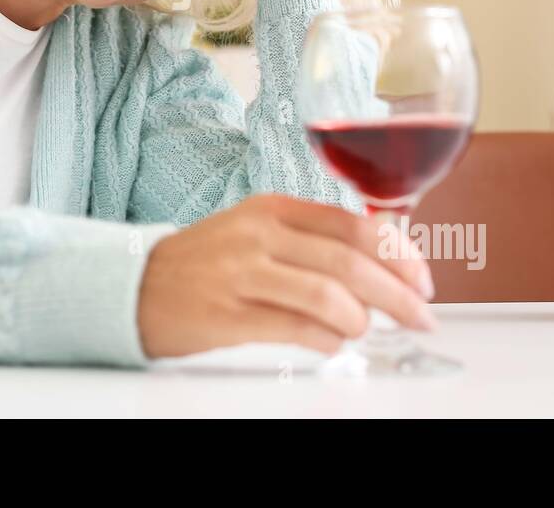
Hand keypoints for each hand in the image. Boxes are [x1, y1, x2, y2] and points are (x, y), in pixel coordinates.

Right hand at [136, 193, 435, 358]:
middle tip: (421, 316)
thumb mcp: (256, 230)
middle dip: (398, 293)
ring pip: (327, 295)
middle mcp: (259, 236)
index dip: (399, 253)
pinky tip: (332, 344)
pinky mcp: (227, 315)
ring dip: (361, 319)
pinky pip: (294, 328)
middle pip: (350, 261)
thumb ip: (311, 238)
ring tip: (363, 330)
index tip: (422, 279)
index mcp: (272, 209)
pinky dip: (326, 340)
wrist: (132, 285)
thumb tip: (380, 260)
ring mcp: (242, 274)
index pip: (354, 225)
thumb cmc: (203, 262)